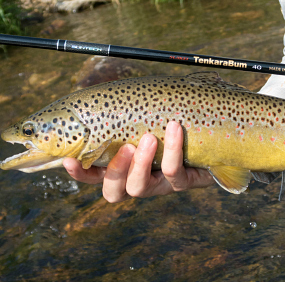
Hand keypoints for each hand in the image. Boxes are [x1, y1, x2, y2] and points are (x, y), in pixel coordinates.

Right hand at [63, 121, 214, 201]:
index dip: (80, 173)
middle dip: (115, 171)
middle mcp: (139, 179)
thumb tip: (99, 94)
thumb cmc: (173, 118)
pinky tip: (174, 128)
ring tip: (149, 138)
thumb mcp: (147, 113)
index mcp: (125, 166)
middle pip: (114, 192)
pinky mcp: (183, 183)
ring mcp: (160, 184)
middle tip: (125, 146)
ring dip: (141, 163)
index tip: (70, 159)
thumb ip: (125, 110)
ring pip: (140, 187)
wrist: (214, 132)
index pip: (95, 175)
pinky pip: (174, 172)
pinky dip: (172, 150)